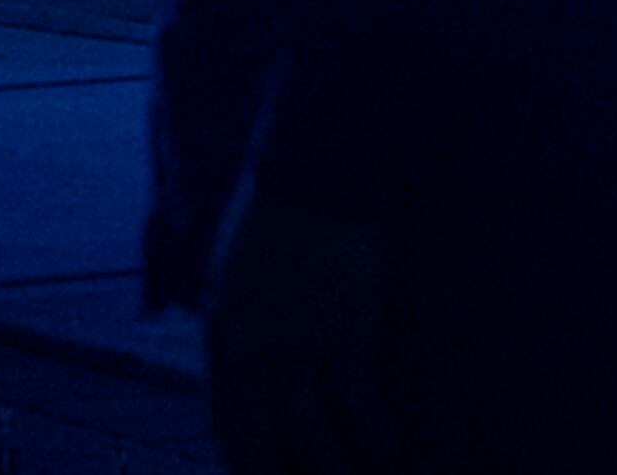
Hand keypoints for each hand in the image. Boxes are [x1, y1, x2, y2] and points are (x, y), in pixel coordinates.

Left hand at [205, 191, 394, 474]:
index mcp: (224, 337)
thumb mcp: (235, 270)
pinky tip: (393, 449)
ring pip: (311, 434)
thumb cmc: (282, 210)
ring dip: (335, 468)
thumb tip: (244, 352)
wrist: (320, 170)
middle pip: (262, 442)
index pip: (228, 426)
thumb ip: (238, 317)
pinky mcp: (347, 329)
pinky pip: (358, 401)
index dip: (249, 463)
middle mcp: (253, 352)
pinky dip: (375, 433)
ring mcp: (299, 343)